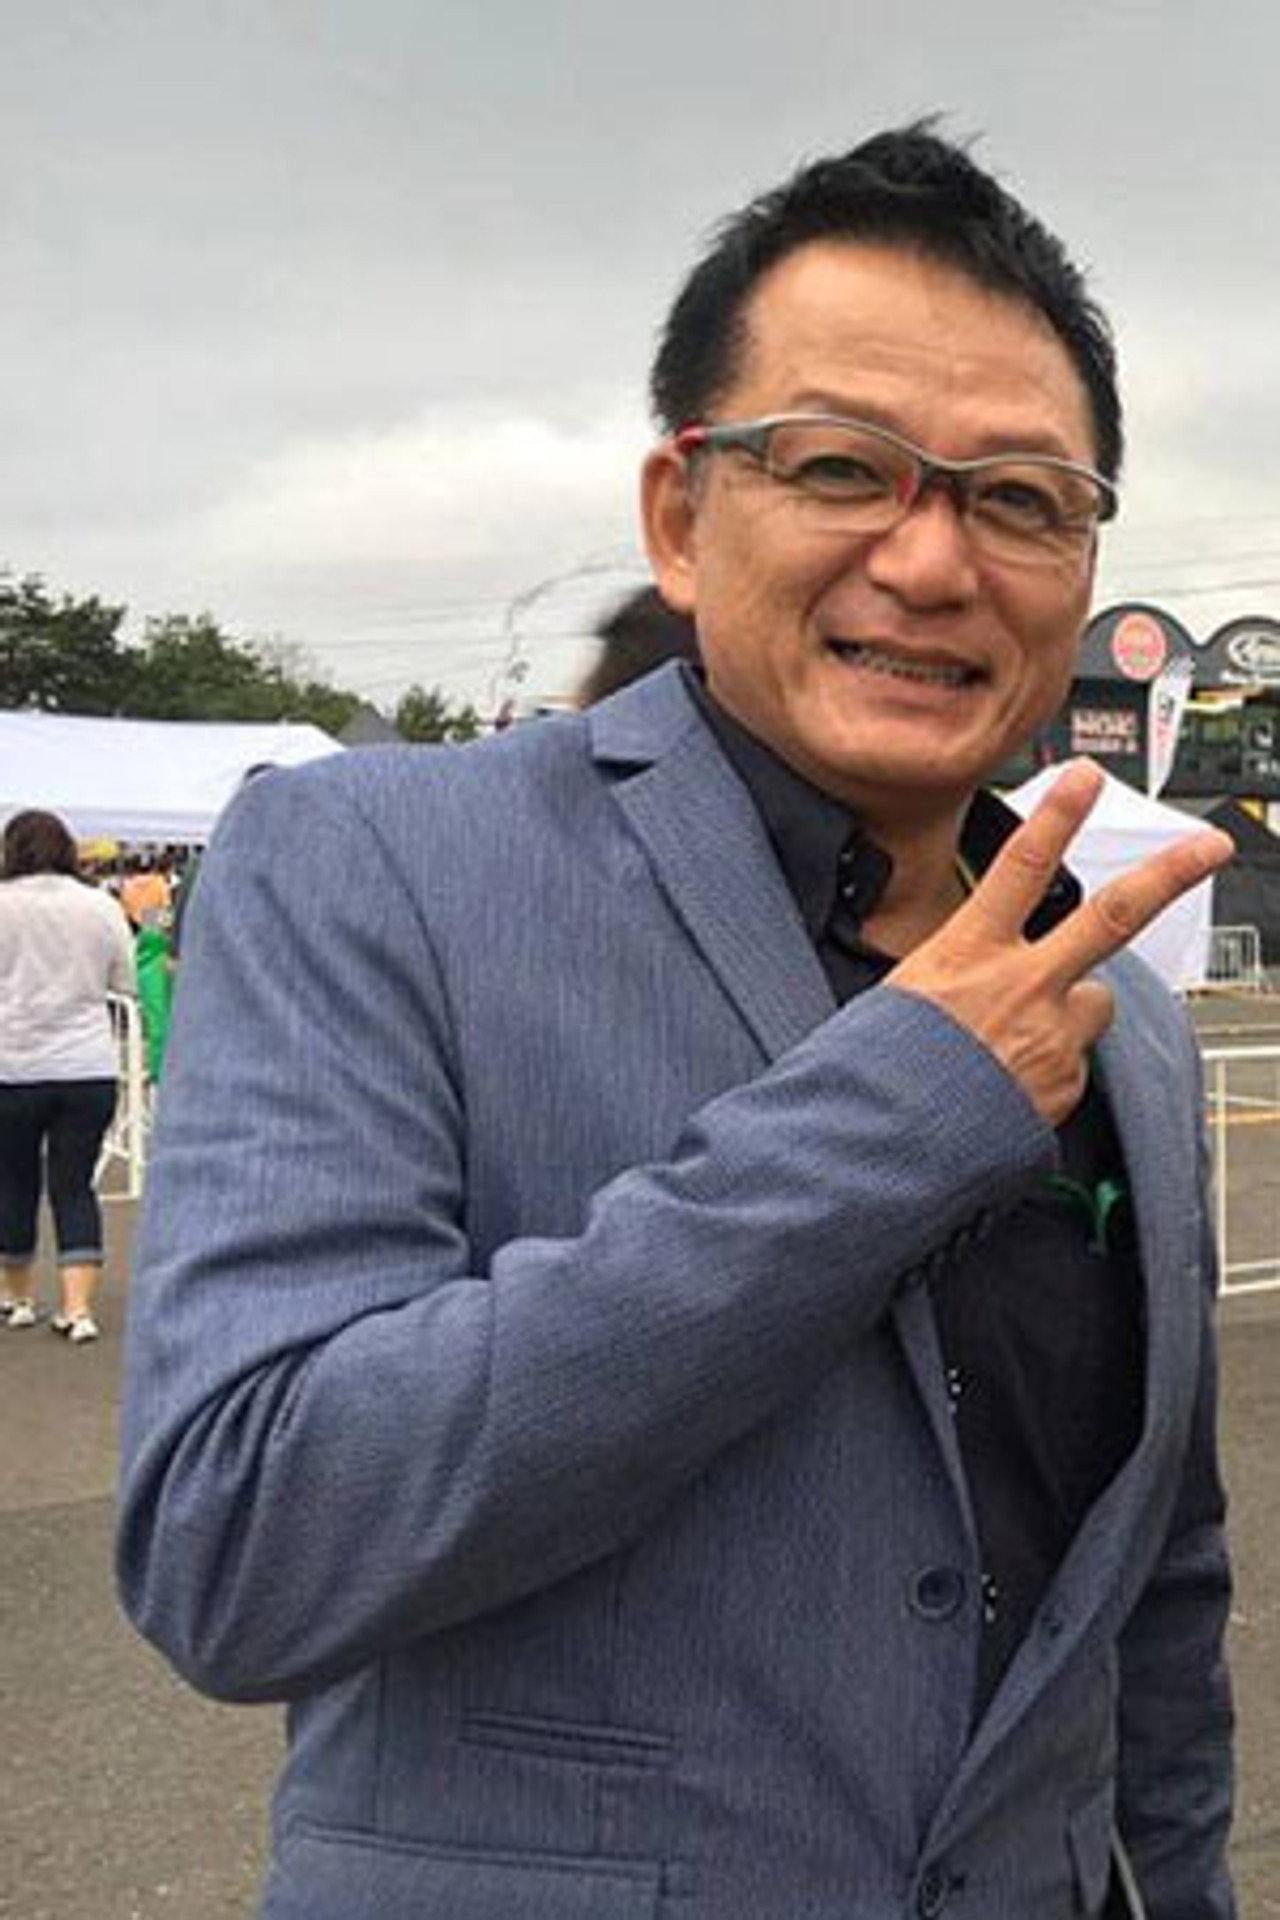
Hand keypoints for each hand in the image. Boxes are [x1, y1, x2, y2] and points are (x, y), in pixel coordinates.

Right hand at [889, 762, 1233, 1124]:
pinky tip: (1011, 1081)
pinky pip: (1076, 1062)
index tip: (1086, 777)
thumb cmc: (876, 1069)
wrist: (885, 1146)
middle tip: (1209, 844)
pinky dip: (1054, 1066)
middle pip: (1114, 914)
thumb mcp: (898, 993)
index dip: (1059, 814)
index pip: (1023, 865)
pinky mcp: (1065, 1084)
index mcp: (968, 953)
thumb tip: (971, 969)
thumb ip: (953, 970)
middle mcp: (1022, 986)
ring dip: (1077, 1007)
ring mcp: (1052, 1036)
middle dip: (1170, 873)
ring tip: (1026, 1034)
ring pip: (1098, 1000)